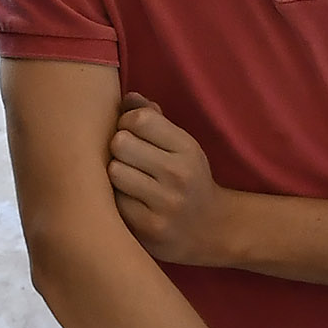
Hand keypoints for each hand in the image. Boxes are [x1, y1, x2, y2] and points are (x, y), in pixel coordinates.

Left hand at [107, 96, 235, 267]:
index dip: (127, 122)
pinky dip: (116, 199)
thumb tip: (127, 97)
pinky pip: (114, 201)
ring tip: (128, 180)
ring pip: (114, 171)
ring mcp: (164, 203)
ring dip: (116, 174)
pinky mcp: (148, 228)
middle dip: (119, 148)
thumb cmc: (189, 180)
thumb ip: (154, 119)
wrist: (213, 230)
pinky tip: (129, 201)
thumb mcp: (182, 146)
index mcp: (187, 148)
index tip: (132, 133)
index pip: (140, 119)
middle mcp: (178, 175)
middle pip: (121, 143)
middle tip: (127, 158)